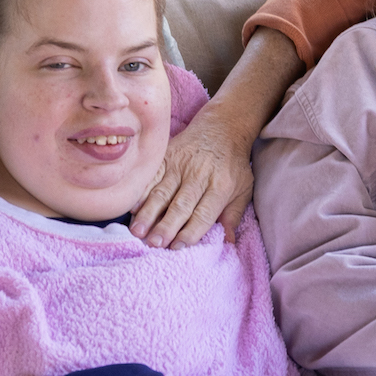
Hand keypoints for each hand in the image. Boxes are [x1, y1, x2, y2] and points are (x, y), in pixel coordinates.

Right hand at [129, 102, 253, 247]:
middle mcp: (199, 175)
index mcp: (221, 186)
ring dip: (148, 213)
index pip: (204, 213)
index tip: (177, 247)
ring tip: (137, 231)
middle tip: (154, 244)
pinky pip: (151, 176)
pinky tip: (132, 208)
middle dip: (166, 226)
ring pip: (162, 192)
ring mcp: (181, 165)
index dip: (190, 231)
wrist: (222, 128)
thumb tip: (228, 241)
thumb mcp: (244, 188)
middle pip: (181, 205)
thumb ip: (234, 214)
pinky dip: (141, 192)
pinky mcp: (166, 156)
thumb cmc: (233, 165)